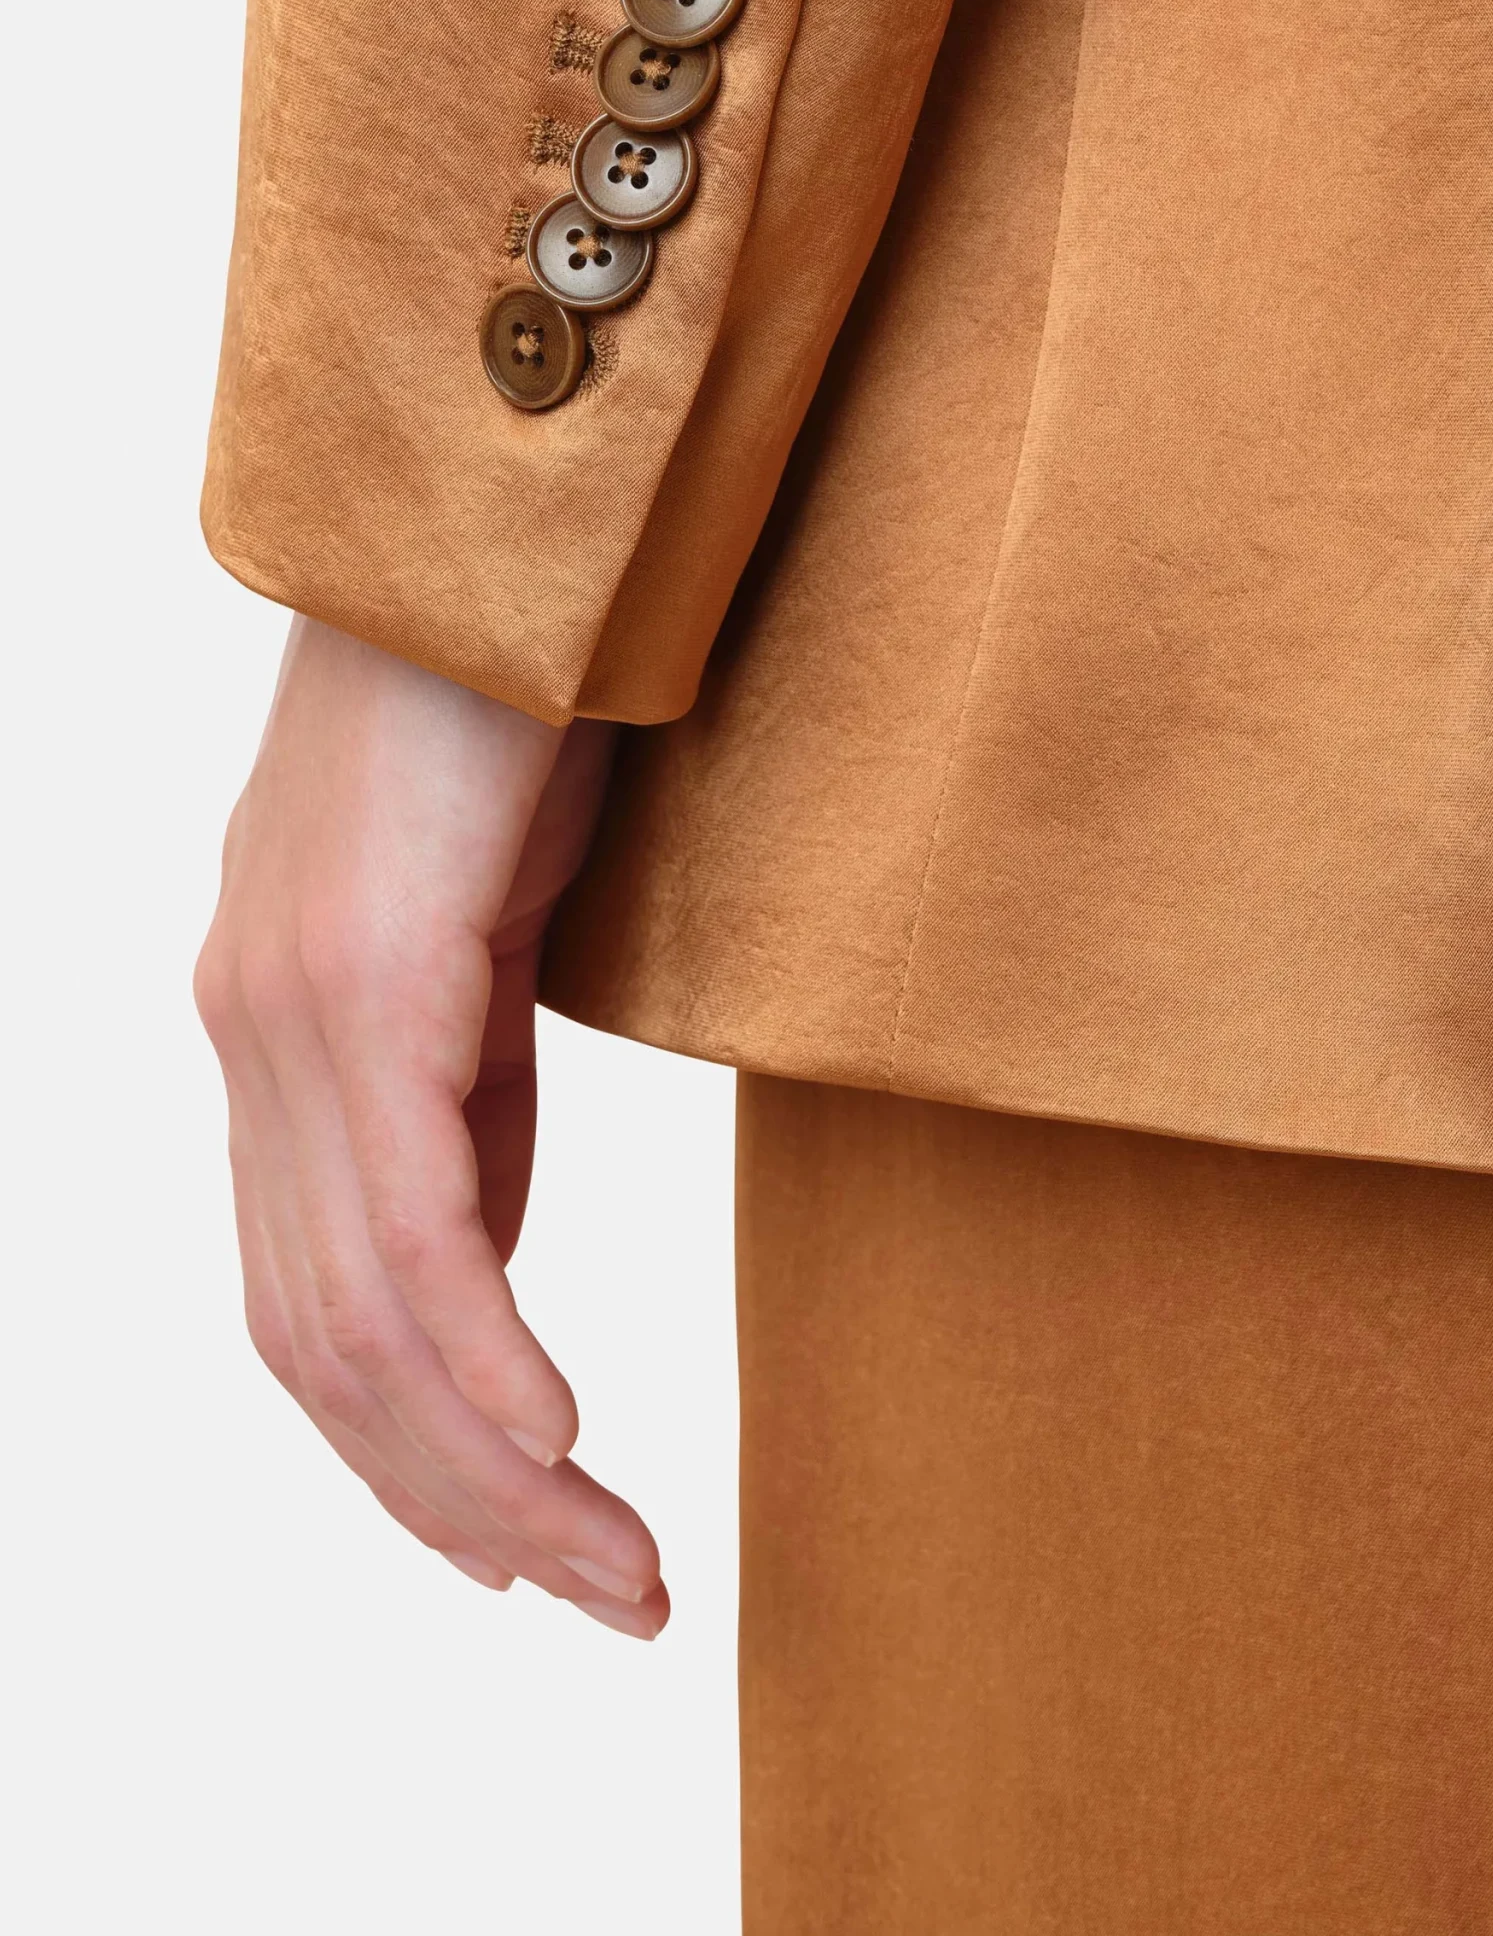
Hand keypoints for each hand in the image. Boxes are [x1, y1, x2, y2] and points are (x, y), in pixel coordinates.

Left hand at [195, 616, 665, 1634]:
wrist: (513, 516)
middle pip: (322, 1345)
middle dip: (459, 1506)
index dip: (416, 1453)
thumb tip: (484, 1239)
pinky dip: (478, 1365)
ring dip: (488, 1475)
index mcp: (283, 1027)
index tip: (533, 1545)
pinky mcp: (354, 975)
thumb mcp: (496, 923)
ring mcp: (287, 1009)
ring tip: (613, 1572)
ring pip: (355, 1320)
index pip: (318, 1299)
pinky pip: (404, 1227)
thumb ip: (467, 1080)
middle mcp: (254, 1032)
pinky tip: (555, 1453)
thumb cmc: (524, 695)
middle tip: (604, 1600)